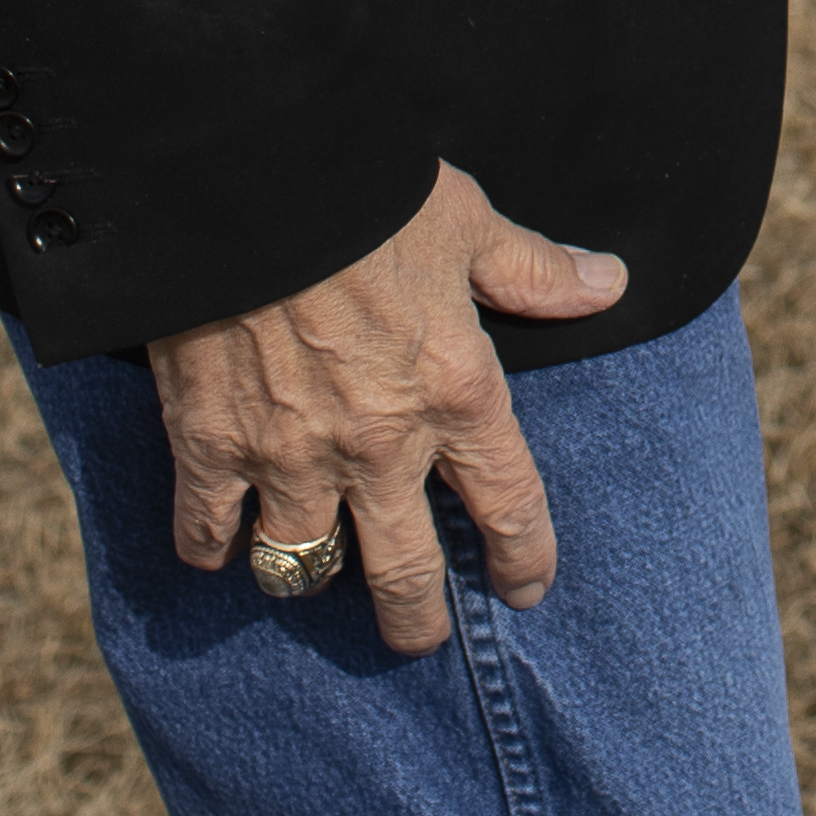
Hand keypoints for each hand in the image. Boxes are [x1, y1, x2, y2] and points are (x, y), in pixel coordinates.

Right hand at [149, 161, 627, 650]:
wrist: (248, 180)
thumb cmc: (367, 194)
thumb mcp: (468, 224)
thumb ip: (533, 270)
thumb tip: (608, 282)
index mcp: (455, 394)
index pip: (509, 507)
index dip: (525, 560)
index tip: (526, 589)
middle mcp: (378, 446)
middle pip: (405, 576)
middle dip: (414, 620)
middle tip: (414, 635)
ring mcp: (290, 456)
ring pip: (303, 568)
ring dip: (311, 582)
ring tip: (314, 579)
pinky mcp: (209, 446)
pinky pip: (208, 531)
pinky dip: (209, 546)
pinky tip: (215, 547)